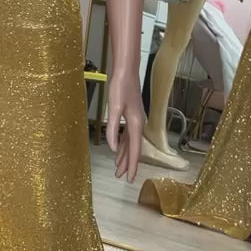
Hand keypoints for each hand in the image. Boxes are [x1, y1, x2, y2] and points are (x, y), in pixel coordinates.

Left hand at [106, 66, 144, 182]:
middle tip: (120, 177)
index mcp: (136, 124)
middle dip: (127, 164)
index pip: (135, 151)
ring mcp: (136, 119)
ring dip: (125, 155)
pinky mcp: (131, 115)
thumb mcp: (114, 109)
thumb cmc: (120, 87)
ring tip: (118, 167)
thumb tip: (112, 149)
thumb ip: (113, 130)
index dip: (132, 166)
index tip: (129, 179)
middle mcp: (139, 124)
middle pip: (134, 149)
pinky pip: (128, 135)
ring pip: (131, 143)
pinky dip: (124, 144)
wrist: (126, 71)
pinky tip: (118, 148)